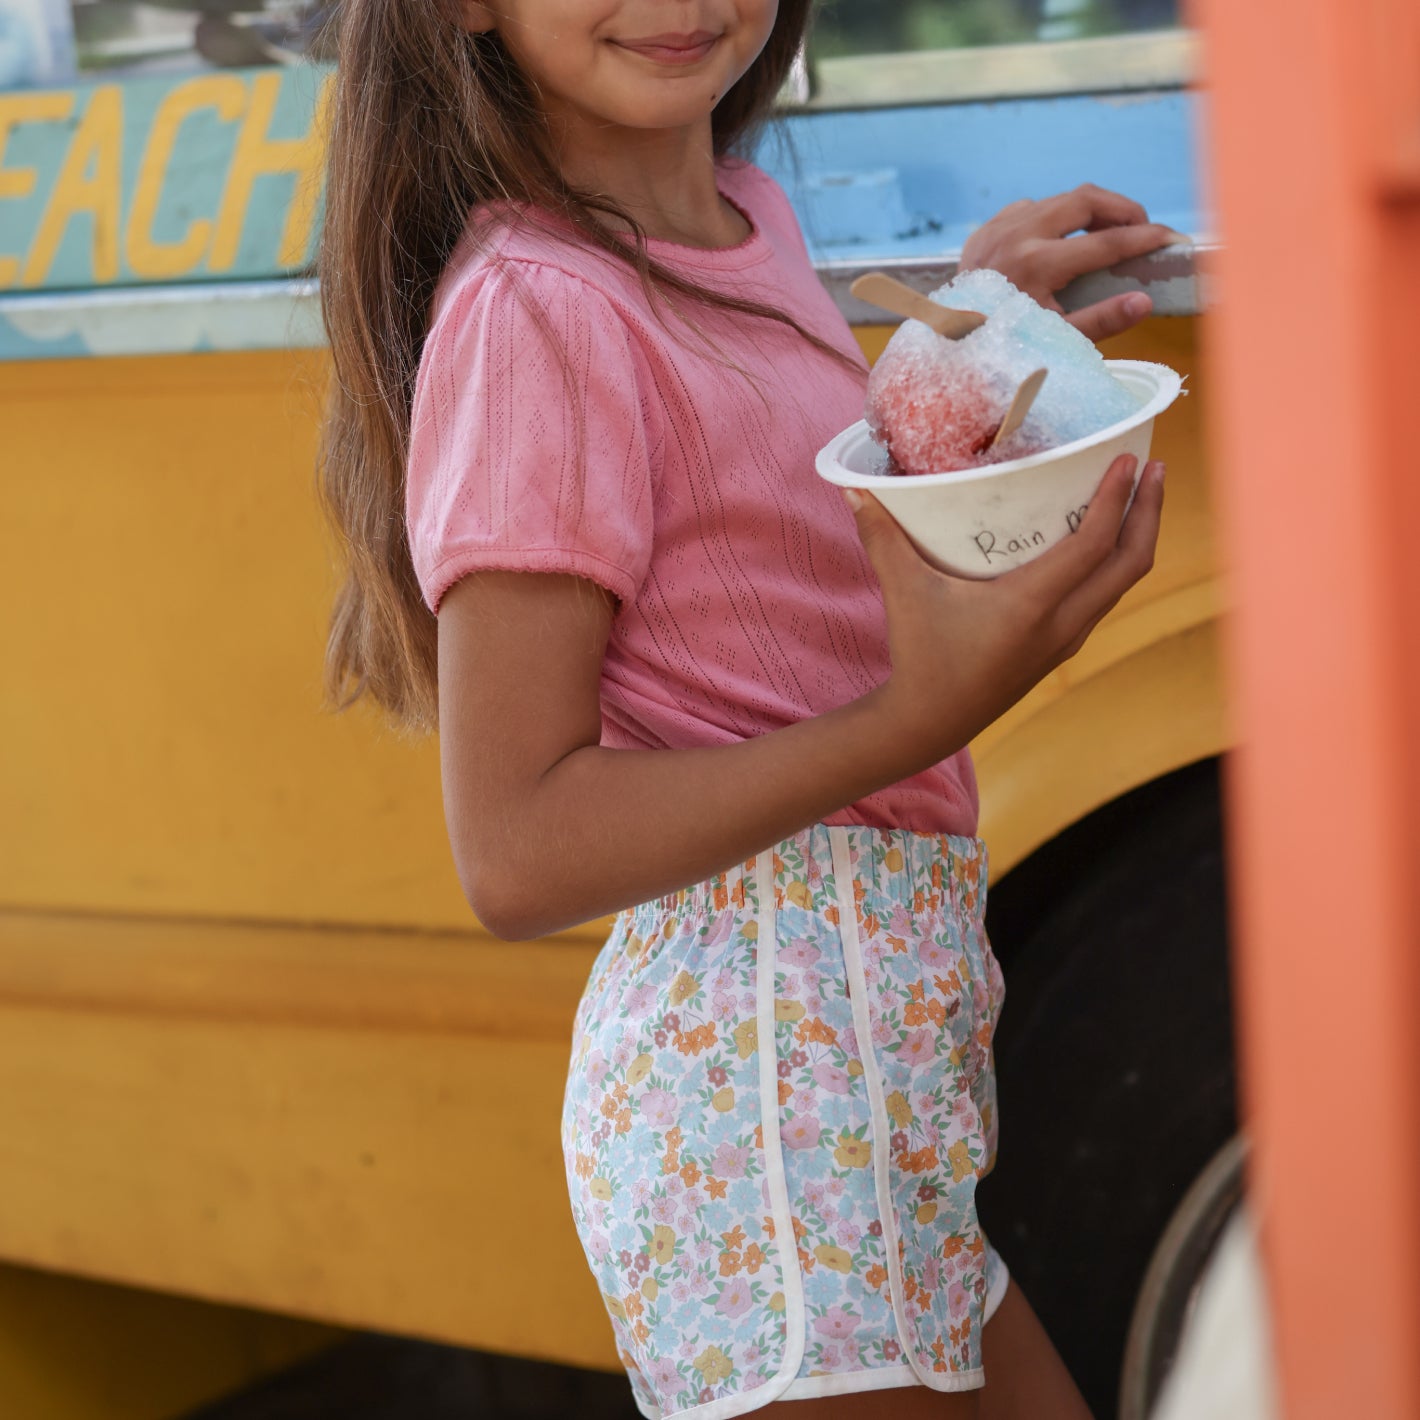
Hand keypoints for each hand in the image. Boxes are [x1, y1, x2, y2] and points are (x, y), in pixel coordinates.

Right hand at [845, 454, 1164, 765]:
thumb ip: (882, 538)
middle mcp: (1062, 623)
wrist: (931, 722)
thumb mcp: (904, 593)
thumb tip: (855, 488)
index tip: (1129, 460)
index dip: (1116, 499)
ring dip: (1137, 537)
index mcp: (1032, 605)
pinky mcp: (1061, 648)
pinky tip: (1102, 542)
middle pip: (1131, 563)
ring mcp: (1067, 639)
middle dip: (1149, 512)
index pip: (1093, 545)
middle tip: (1153, 467)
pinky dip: (1114, 563)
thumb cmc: (920, 656)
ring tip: (1138, 495)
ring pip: (1123, 583)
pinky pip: (1104, 597)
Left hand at [959, 185, 1186, 342]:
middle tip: (1142, 227)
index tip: (1171, 239)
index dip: (1144, 238)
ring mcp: (998, 228)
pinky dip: (1053, 217)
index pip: (1106, 242)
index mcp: (1036, 265)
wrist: (949, 346)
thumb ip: (1100, 322)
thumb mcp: (1053, 340)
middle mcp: (1017, 237)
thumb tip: (1144, 303)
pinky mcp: (985, 230)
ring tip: (1110, 231)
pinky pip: (1029, 208)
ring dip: (1090, 211)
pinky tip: (1062, 238)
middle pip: (1085, 200)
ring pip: (1059, 199)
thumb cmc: (1003, 347)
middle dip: (1122, 209)